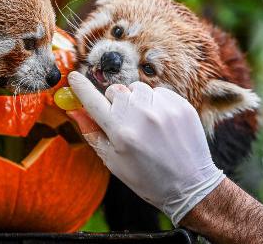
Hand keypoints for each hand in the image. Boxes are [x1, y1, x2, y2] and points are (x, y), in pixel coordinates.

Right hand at [66, 71, 224, 225]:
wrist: (190, 185)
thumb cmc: (146, 177)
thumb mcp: (113, 161)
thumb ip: (92, 133)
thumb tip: (73, 110)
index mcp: (120, 132)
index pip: (92, 100)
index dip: (80, 87)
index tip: (73, 77)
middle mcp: (141, 116)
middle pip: (115, 91)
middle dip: (113, 102)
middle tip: (122, 121)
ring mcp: (163, 108)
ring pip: (136, 88)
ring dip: (135, 100)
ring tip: (144, 123)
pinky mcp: (180, 105)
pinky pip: (158, 92)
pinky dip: (155, 103)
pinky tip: (160, 123)